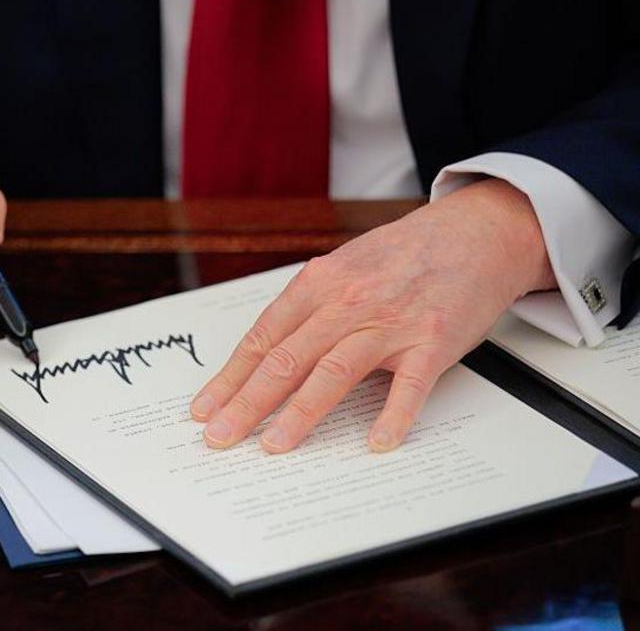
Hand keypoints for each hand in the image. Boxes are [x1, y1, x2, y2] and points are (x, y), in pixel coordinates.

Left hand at [190, 179, 557, 452]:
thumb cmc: (403, 255)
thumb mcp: (343, 268)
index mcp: (318, 284)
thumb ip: (308, 307)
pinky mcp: (432, 341)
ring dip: (300, 413)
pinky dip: (393, 415)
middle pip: (286, 359)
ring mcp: (390, 323)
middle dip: (247, 403)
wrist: (474, 232)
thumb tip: (264, 355)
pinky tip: (376, 442)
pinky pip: (409, 385)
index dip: (229, 378)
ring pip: (333, 372)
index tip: (204, 409)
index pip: (262, 339)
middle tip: (220, 437)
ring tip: (275, 446)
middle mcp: (347, 302)